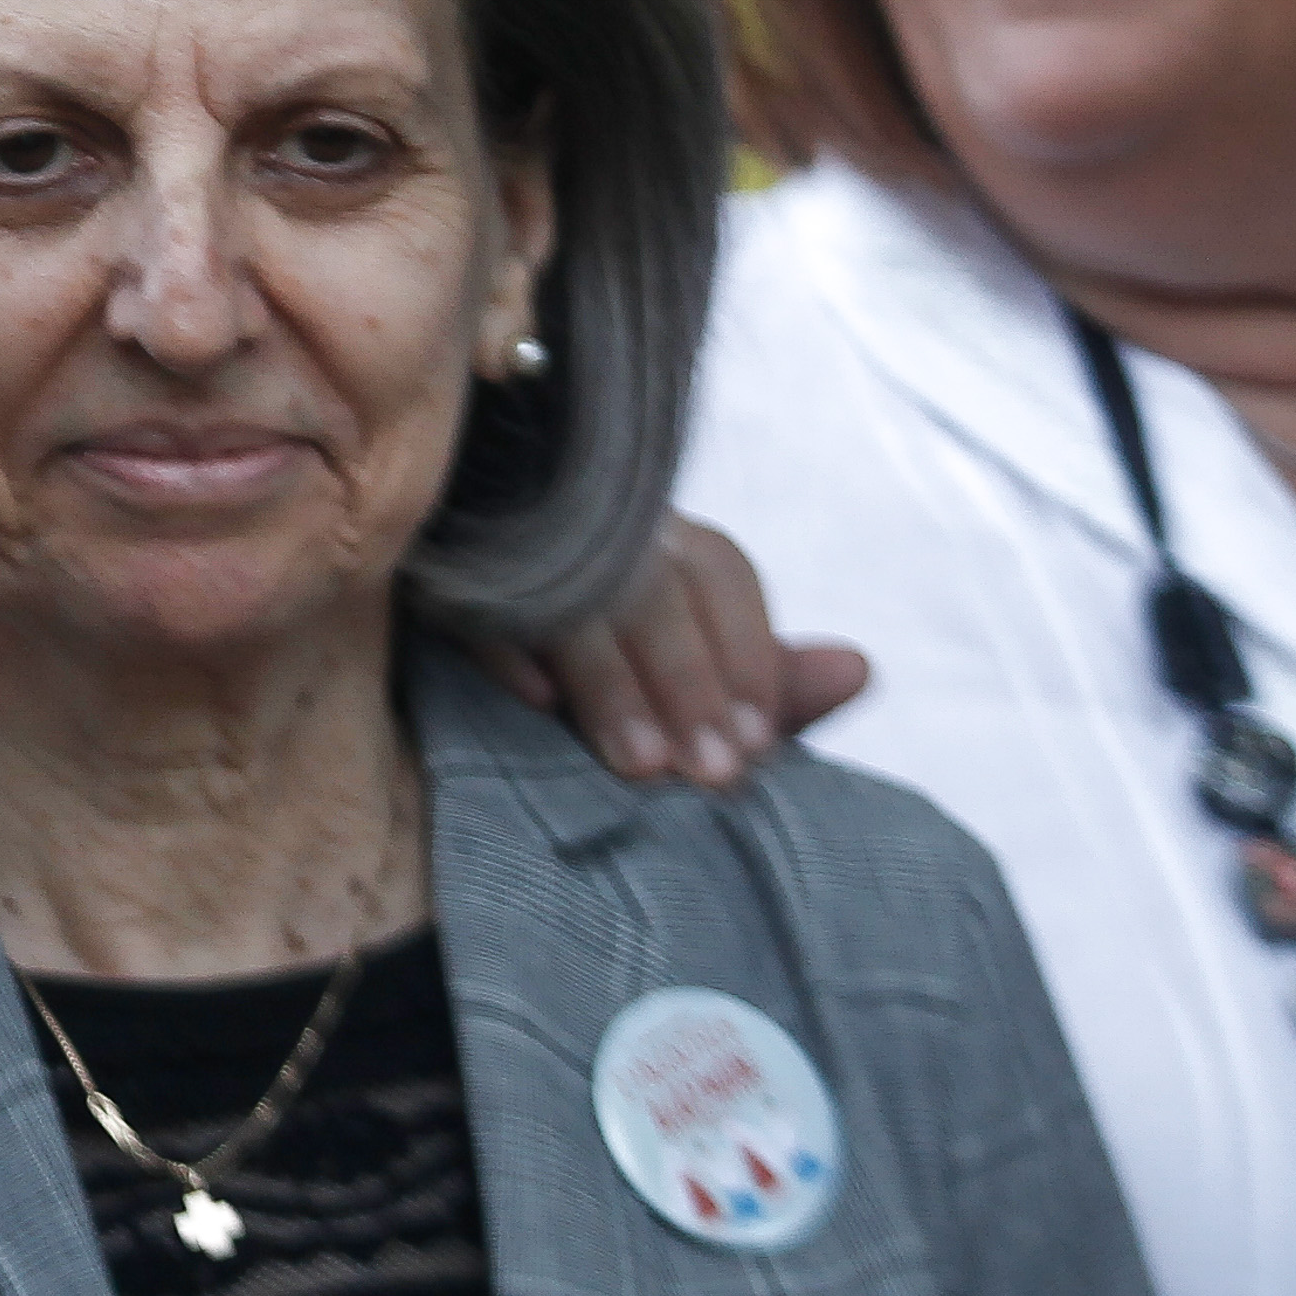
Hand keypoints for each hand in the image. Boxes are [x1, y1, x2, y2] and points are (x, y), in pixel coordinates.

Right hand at [468, 512, 868, 789]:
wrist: (436, 625)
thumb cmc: (593, 658)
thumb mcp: (684, 670)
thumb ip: (763, 681)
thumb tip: (859, 668)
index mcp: (655, 534)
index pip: (718, 572)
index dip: (746, 654)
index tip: (758, 741)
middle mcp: (589, 521)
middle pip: (650, 584)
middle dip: (688, 682)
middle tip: (712, 774)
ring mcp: (509, 534)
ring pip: (572, 596)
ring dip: (611, 683)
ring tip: (639, 766)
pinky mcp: (438, 560)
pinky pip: (469, 593)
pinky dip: (505, 645)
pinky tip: (534, 700)